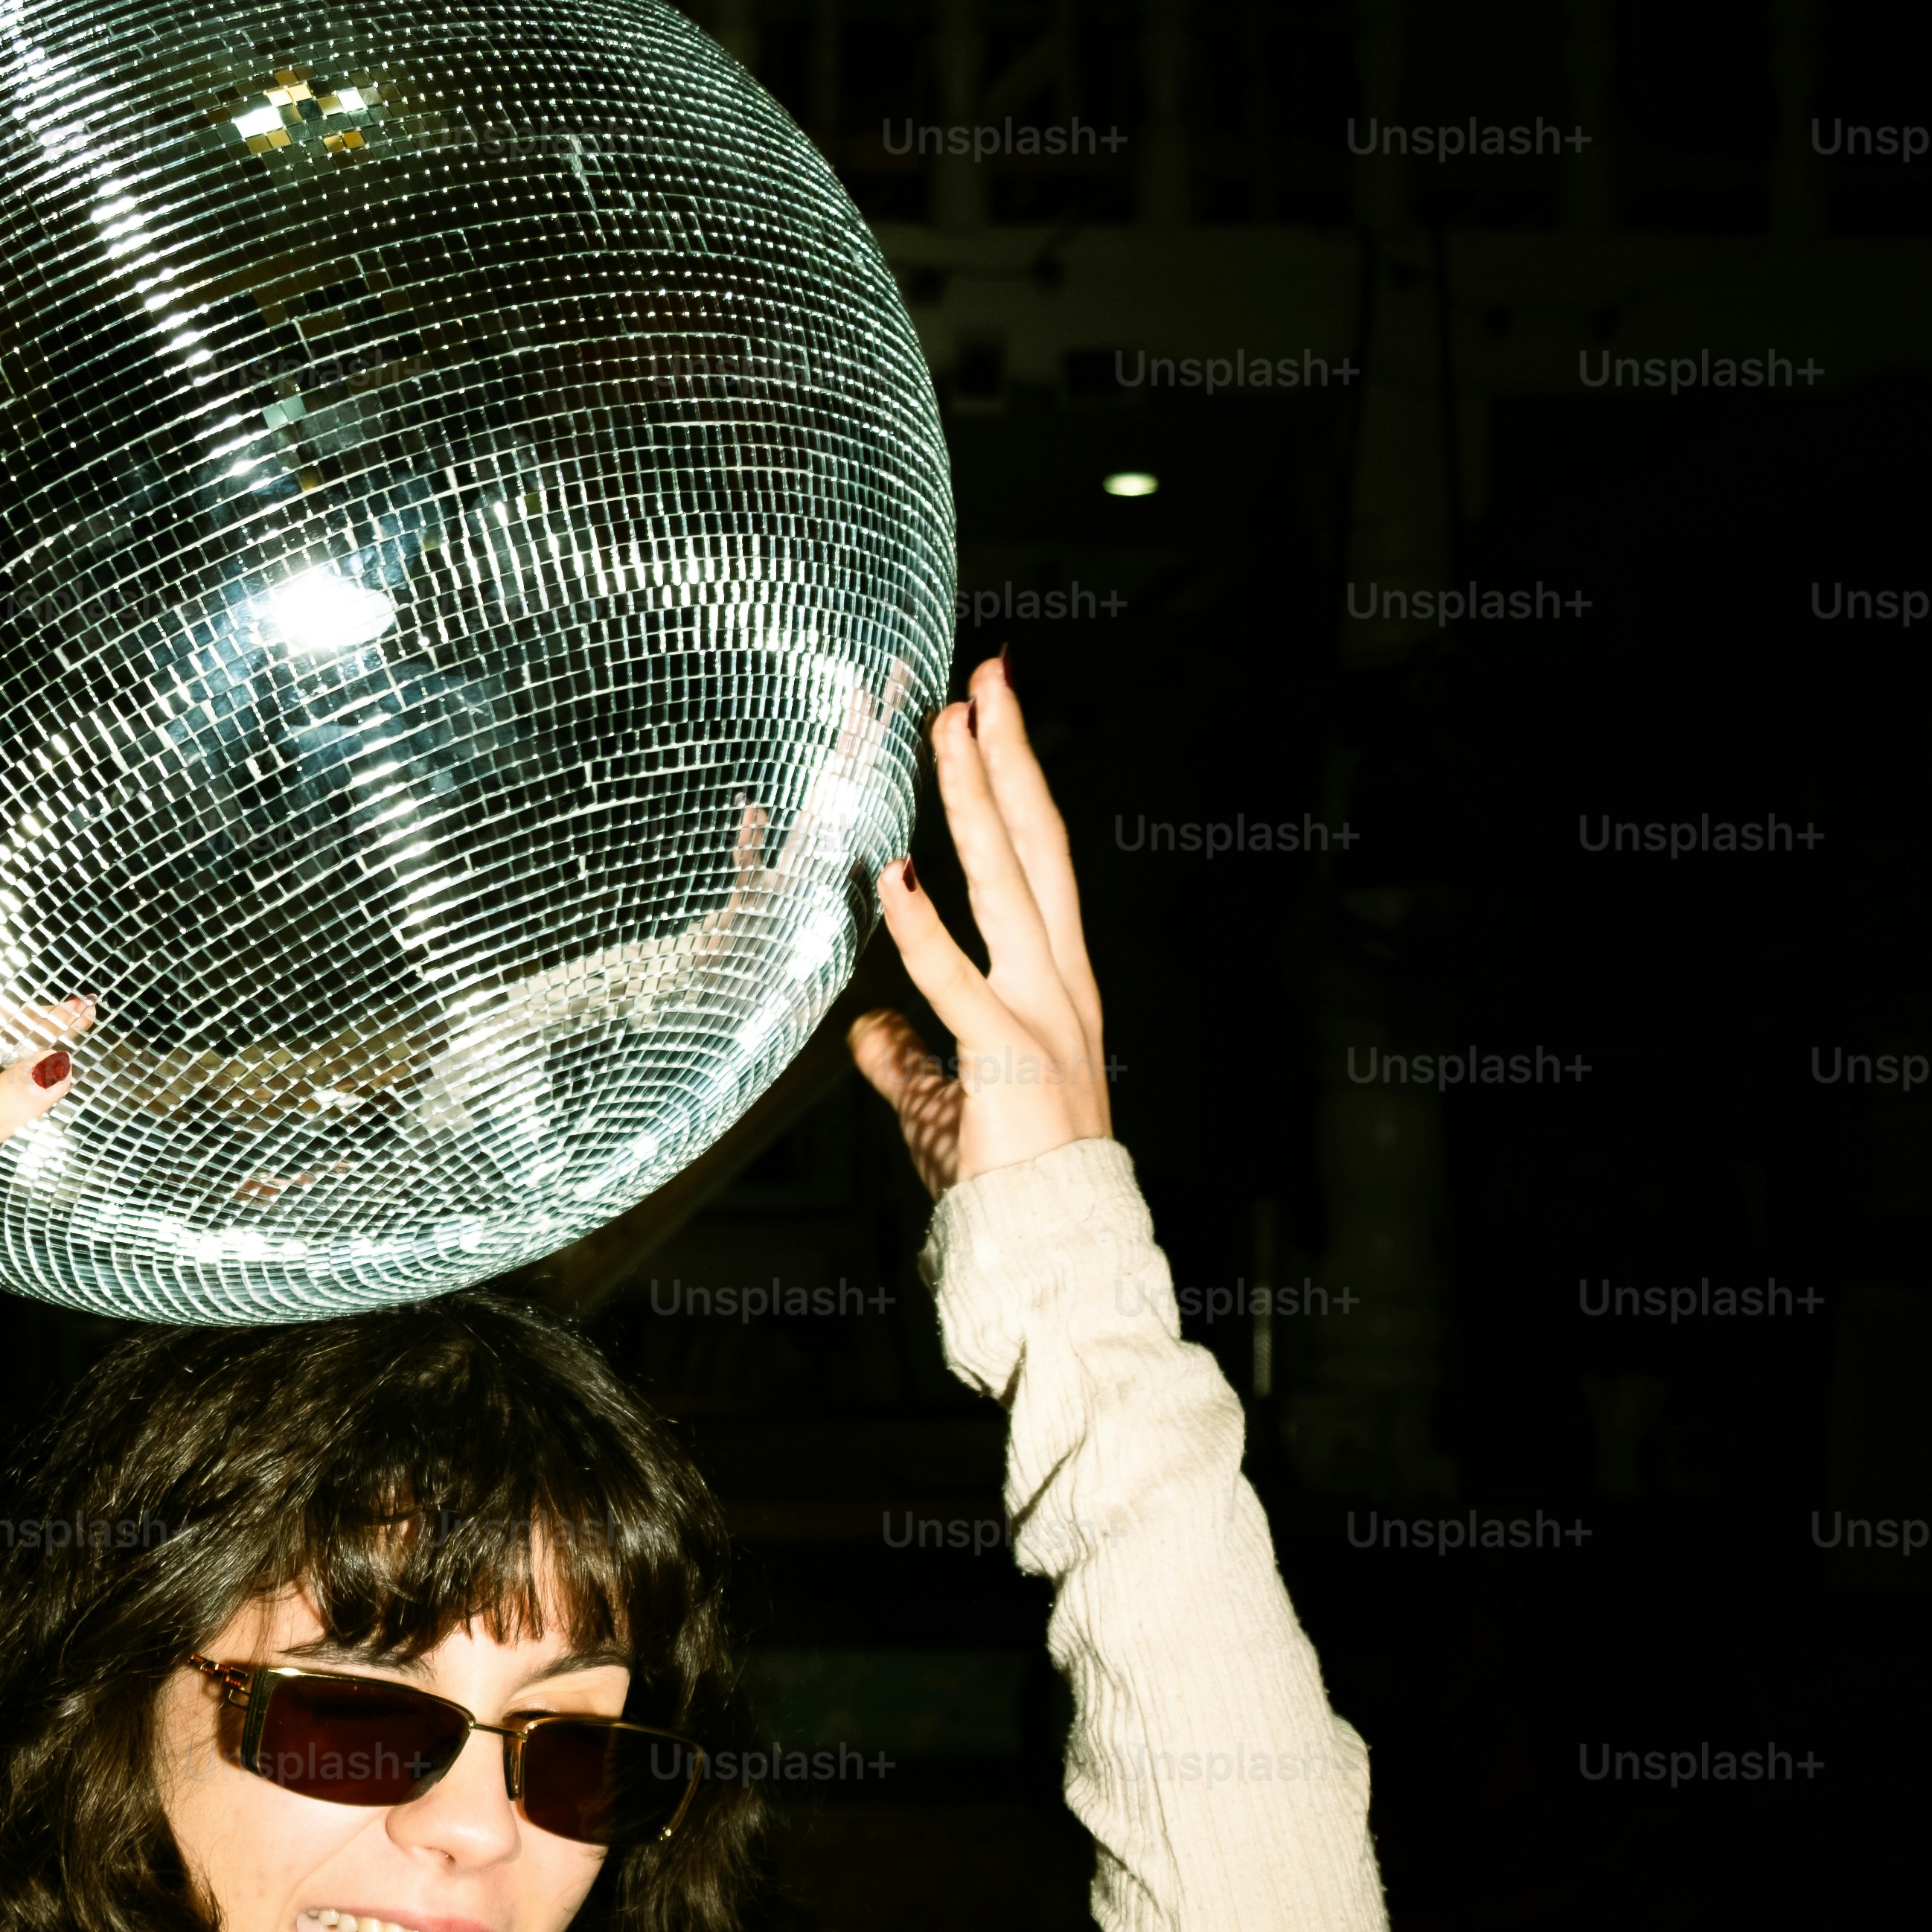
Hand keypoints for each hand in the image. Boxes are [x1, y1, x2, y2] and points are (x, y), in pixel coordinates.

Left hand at [850, 653, 1110, 1194]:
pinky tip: (894, 879)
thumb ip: (909, 1060)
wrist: (1056, 1250)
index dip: (1013, 787)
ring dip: (975, 804)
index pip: (1038, 863)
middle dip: (1008, 760)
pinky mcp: (1008, 1062)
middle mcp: (1061, 986)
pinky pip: (957, 983)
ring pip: (1008, 887)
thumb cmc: (1008, 1179)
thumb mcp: (948, 1104)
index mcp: (1056, 986)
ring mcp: (1043, 1019)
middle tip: (985, 682)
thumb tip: (870, 1029)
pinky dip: (923, 931)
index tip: (990, 718)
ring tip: (948, 734)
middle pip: (1036, 848)